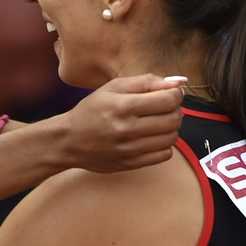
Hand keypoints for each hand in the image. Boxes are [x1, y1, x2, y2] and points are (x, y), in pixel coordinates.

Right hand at [59, 75, 183, 172]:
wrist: (69, 140)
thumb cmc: (91, 111)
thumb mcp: (113, 88)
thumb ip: (145, 82)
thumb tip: (176, 84)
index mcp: (123, 106)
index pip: (168, 100)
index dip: (176, 94)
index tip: (172, 93)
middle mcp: (127, 129)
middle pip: (173, 119)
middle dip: (176, 110)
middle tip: (166, 107)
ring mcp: (130, 149)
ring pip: (172, 138)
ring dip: (171, 128)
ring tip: (159, 122)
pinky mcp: (132, 163)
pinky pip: (164, 155)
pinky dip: (164, 144)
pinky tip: (153, 137)